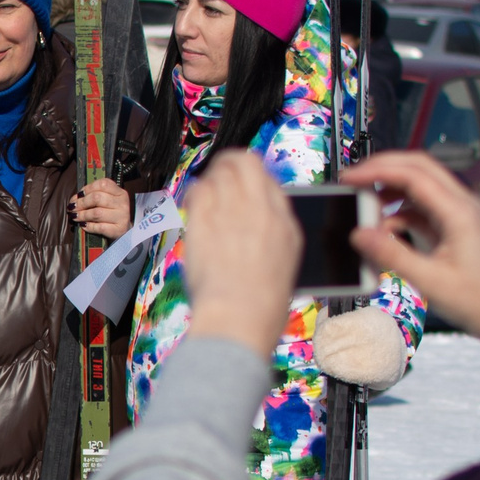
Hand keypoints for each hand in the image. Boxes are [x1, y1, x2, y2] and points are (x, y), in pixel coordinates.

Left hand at [71, 179, 132, 238]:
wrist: (124, 230)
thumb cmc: (111, 214)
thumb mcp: (106, 201)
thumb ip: (93, 196)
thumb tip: (75, 199)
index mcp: (119, 192)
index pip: (103, 184)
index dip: (87, 188)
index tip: (79, 195)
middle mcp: (122, 203)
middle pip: (97, 198)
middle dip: (81, 202)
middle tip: (73, 207)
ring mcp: (122, 216)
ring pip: (97, 213)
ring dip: (82, 215)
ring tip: (75, 216)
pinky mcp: (118, 229)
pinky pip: (99, 227)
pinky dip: (88, 226)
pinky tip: (84, 225)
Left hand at [176, 152, 300, 355]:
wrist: (239, 317)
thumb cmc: (261, 301)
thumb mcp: (287, 260)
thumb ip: (275, 229)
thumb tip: (263, 214)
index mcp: (284, 221)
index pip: (268, 179)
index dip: (252, 178)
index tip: (243, 184)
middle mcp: (259, 209)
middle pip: (244, 162)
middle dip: (229, 162)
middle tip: (221, 171)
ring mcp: (230, 212)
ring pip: (218, 173)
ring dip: (211, 178)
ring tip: (207, 192)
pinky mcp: (203, 222)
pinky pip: (197, 191)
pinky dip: (194, 193)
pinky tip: (193, 205)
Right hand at [348, 151, 479, 400]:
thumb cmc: (478, 300)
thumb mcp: (429, 280)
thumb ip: (392, 254)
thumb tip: (360, 234)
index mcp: (459, 213)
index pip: (413, 175)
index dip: (377, 171)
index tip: (349, 179)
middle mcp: (462, 205)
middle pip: (419, 168)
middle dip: (383, 168)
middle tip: (353, 181)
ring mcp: (460, 214)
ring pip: (420, 185)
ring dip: (391, 189)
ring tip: (366, 207)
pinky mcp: (455, 226)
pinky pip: (423, 206)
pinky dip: (400, 211)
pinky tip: (386, 230)